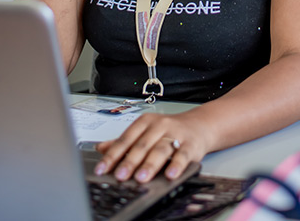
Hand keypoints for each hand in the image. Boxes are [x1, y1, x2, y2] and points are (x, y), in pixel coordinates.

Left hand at [94, 112, 210, 182]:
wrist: (199, 125)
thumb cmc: (169, 130)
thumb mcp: (145, 132)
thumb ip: (124, 141)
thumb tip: (100, 148)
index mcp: (145, 122)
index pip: (126, 139)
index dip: (113, 155)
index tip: (102, 169)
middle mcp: (159, 126)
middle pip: (142, 144)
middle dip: (130, 161)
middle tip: (121, 175)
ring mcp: (176, 134)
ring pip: (161, 149)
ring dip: (150, 164)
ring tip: (142, 177)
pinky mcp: (191, 145)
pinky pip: (183, 155)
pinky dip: (177, 165)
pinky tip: (171, 174)